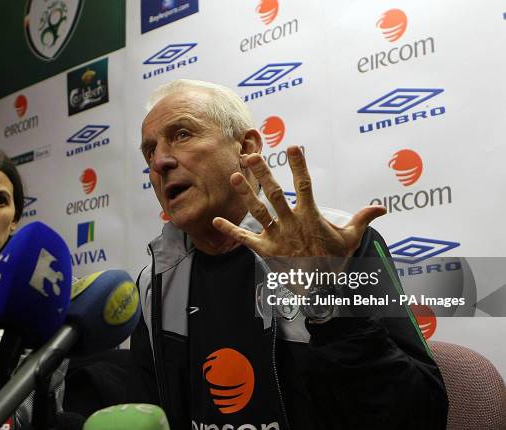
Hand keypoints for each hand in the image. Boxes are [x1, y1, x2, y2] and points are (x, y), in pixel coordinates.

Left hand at [212, 146, 385, 261]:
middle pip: (275, 195)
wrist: (320, 288)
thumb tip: (382, 208)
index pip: (305, 185)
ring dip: (246, 195)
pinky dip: (230, 230)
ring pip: (258, 212)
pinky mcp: (265, 251)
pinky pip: (245, 239)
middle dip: (264, 174)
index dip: (299, 166)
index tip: (293, 147)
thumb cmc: (333, 260)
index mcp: (310, 217)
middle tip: (253, 156)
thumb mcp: (349, 239)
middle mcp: (291, 223)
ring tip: (234, 177)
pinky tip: (215, 220)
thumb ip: (361, 219)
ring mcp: (277, 237)